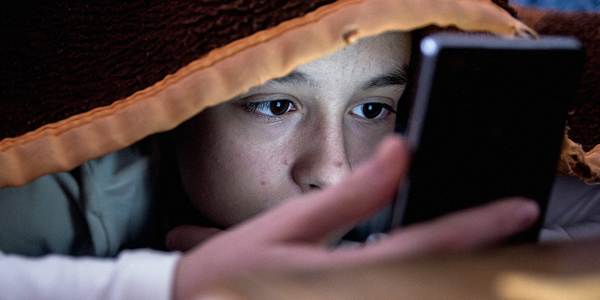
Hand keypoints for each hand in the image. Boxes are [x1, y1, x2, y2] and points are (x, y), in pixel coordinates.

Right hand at [172, 135, 539, 299]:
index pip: (428, 247)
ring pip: (425, 289)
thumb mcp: (292, 226)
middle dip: (482, 254)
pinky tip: (434, 262)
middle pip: (440, 279)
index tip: (518, 208)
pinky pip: (399, 293)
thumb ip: (352, 194)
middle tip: (511, 223)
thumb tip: (400, 152)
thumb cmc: (238, 269)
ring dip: (461, 269)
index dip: (478, 227)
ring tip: (483, 241)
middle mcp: (360, 297)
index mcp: (345, 275)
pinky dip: (425, 277)